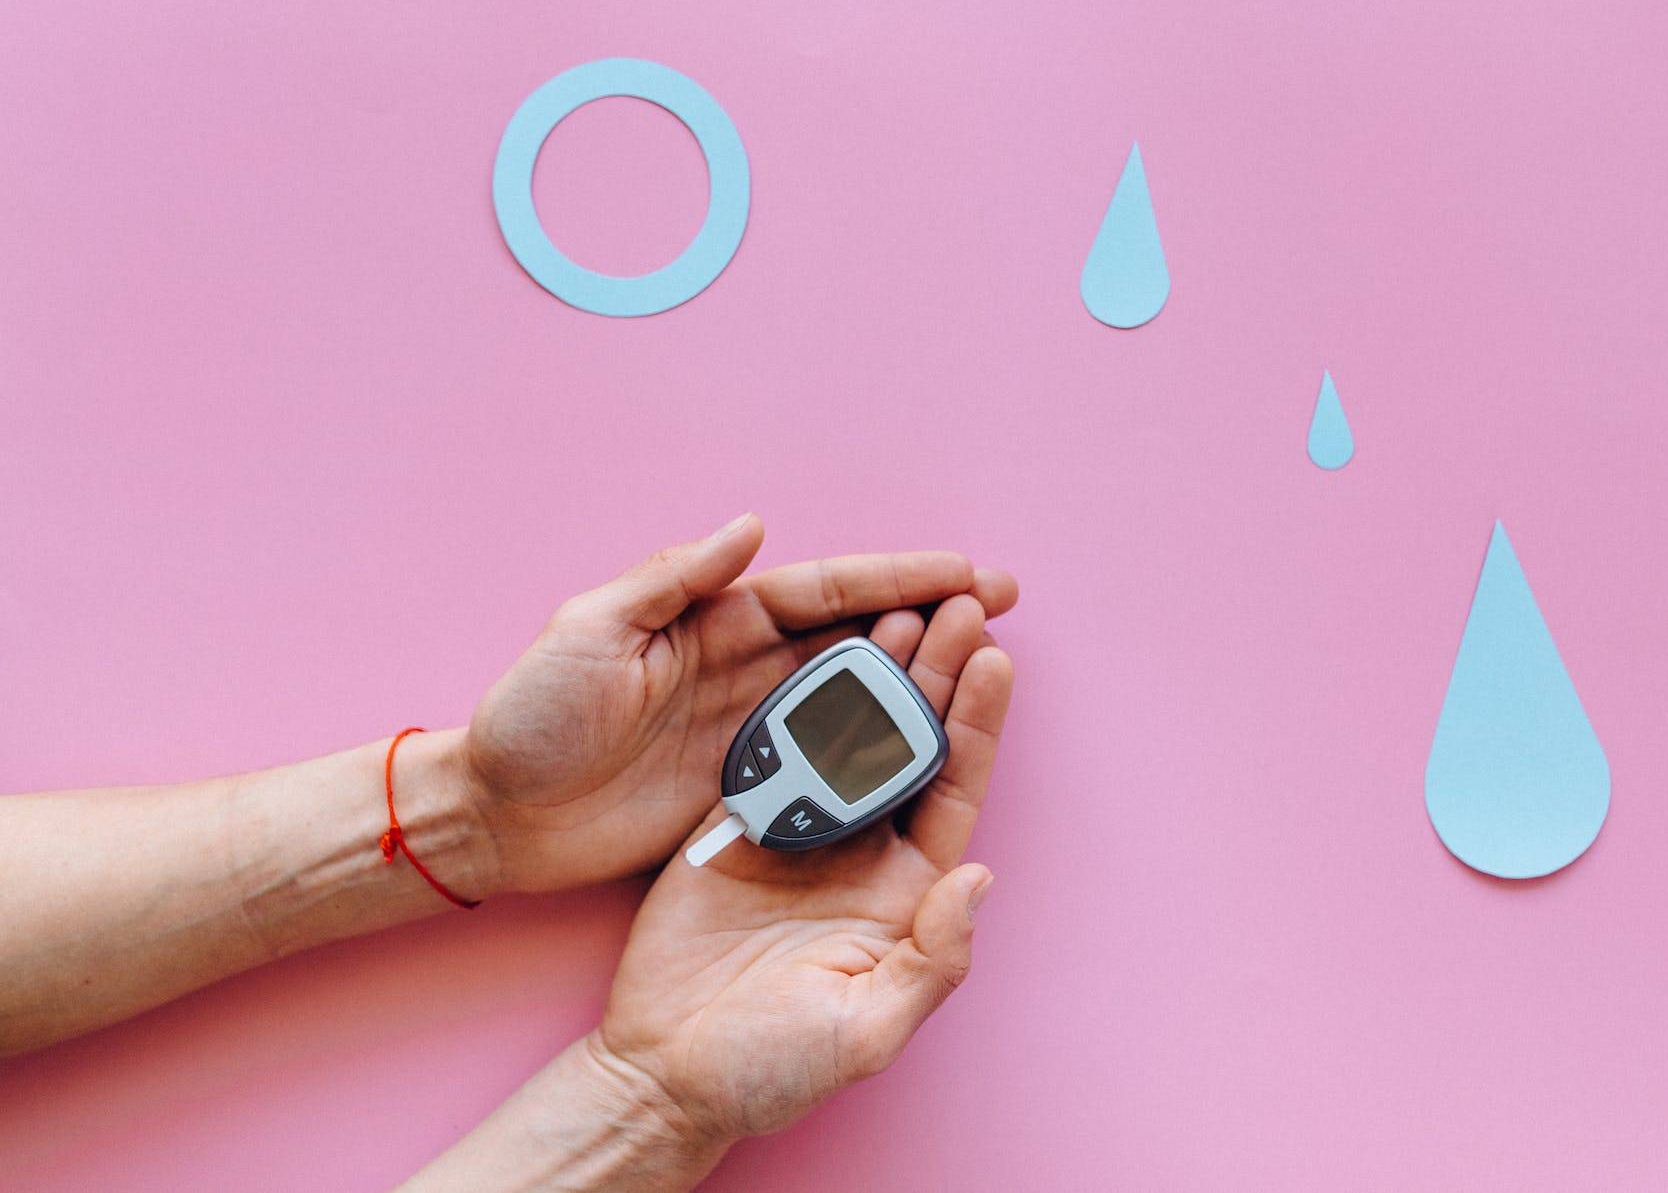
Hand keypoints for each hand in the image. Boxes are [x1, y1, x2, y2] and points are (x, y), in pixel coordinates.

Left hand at [460, 515, 1015, 893]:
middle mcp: (744, 667)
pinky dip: (879, 749)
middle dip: (932, 613)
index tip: (964, 569)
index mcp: (714, 619)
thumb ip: (672, 578)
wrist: (497, 816)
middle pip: (859, 633)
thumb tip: (751, 525)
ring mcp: (751, 729)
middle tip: (1002, 603)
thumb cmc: (530, 717)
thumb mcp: (589, 630)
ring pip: (855, 694)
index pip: (824, 590)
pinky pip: (829, 762)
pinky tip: (925, 744)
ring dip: (919, 676)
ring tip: (987, 663)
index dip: (897, 576)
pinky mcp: (747, 788)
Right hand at [588, 594, 1013, 1144]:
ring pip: (847, 733)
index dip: (976, 725)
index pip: (953, 789)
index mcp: (903, 891)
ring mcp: (799, 831)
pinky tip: (815, 650)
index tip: (996, 660)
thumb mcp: (866, 1030)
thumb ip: (932, 960)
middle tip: (956, 604)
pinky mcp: (737, 822)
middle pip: (909, 743)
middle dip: (936, 673)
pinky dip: (796, 699)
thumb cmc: (771, 1067)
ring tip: (895, 608)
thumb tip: (981, 880)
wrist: (663, 1073)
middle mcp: (859, 850)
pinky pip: (776, 748)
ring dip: (871, 673)